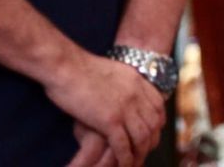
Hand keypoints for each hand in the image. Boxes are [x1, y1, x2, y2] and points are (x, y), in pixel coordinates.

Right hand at [46, 52, 164, 166]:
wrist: (65, 65)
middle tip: (143, 154)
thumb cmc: (78, 67)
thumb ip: (120, 82)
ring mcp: (125, 107)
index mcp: (137, 80)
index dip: (157, 122)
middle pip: (153, 124)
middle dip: (150, 142)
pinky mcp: (110, 120)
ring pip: (141, 138)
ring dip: (138, 154)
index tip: (153, 132)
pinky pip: (123, 145)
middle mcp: (136, 94)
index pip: (157, 105)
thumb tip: (119, 91)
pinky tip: (123, 165)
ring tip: (133, 164)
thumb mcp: (110, 70)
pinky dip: (124, 158)